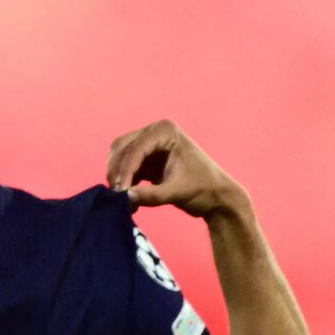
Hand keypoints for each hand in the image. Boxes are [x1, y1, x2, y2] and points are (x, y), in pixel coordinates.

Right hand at [107, 120, 246, 219]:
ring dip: (118, 179)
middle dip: (117, 172)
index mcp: (165, 131)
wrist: (216, 198)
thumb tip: (124, 197)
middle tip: (117, 196)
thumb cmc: (203, 190)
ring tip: (123, 202)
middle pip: (122, 149)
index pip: (136, 148)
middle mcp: (154, 133)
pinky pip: (126, 170)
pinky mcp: (146, 161)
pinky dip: (124, 184)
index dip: (125, 170)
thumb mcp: (177, 192)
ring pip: (120, 158)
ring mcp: (149, 146)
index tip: (120, 192)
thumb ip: (151, 195)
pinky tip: (129, 203)